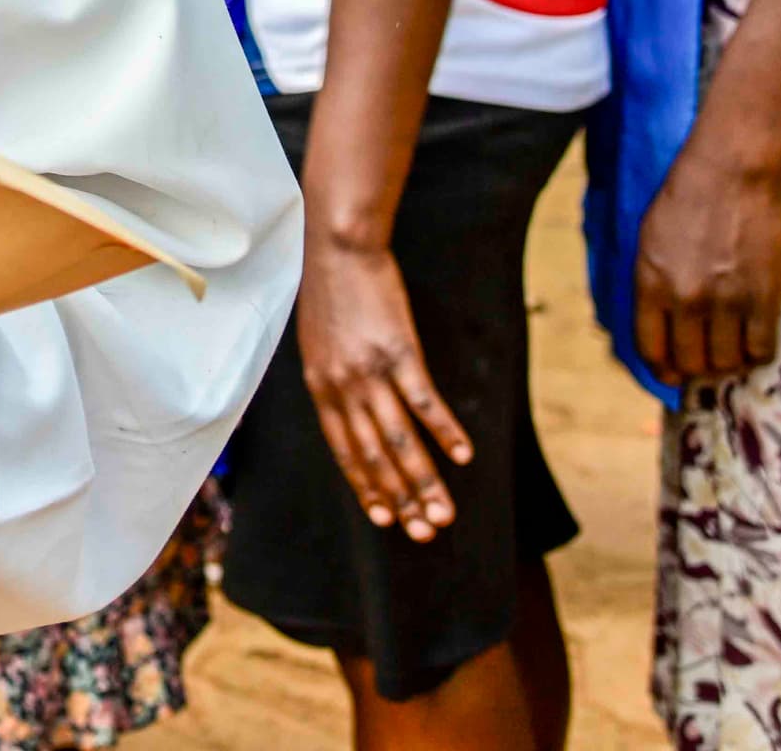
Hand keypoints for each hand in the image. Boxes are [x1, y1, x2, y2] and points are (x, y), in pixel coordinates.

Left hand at [296, 239, 464, 539]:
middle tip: (425, 532)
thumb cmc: (329, 291)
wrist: (337, 246)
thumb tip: (345, 406)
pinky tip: (463, 455)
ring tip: (446, 513)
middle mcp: (342, 387)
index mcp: (320, 386)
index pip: (344, 450)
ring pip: (400, 440)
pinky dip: (445, 432)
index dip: (365, 485)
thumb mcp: (317, 343)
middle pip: (374, 456)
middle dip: (400, 498)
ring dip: (425, 481)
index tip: (384, 517)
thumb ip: (331, 379)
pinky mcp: (398, 352)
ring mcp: (370, 372)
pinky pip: (424, 402)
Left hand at [635, 141, 780, 382]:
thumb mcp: (650, 238)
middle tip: (708, 362)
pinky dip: (757, 353)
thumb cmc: (687, 196)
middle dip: (697, 369)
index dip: (661, 368)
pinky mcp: (764, 296)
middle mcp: (685, 298)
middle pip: (690, 362)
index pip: (650, 348)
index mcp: (650, 283)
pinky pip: (761, 348)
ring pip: (726, 362)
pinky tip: (756, 341)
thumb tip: (659, 322)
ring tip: (732, 352)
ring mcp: (726, 300)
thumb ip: (652, 281)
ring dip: (729, 364)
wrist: (732, 170)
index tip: (671, 375)